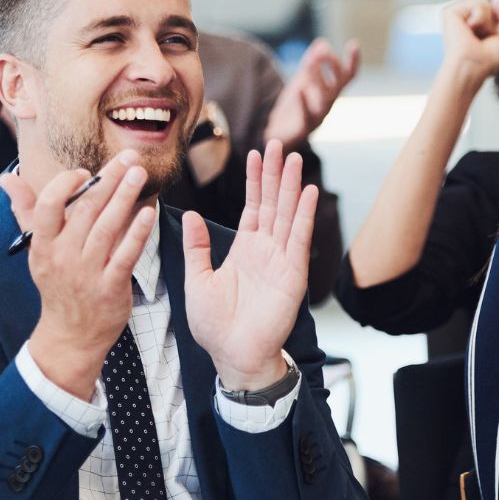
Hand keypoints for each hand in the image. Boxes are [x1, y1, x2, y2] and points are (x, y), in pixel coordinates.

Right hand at [0, 153, 157, 396]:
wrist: (70, 334)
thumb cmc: (56, 283)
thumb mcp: (37, 251)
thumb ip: (26, 210)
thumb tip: (8, 178)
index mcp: (43, 245)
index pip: (50, 204)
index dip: (68, 183)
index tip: (87, 172)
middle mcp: (63, 257)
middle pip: (86, 209)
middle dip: (109, 179)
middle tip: (129, 157)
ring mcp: (87, 273)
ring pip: (107, 227)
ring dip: (125, 197)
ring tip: (139, 174)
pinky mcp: (111, 287)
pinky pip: (126, 255)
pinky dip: (137, 232)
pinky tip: (148, 213)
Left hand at [183, 139, 316, 389]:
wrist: (233, 356)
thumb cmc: (215, 325)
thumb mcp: (197, 279)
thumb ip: (197, 247)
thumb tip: (189, 216)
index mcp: (244, 250)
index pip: (253, 207)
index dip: (254, 181)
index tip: (255, 154)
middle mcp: (265, 250)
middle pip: (273, 203)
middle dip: (275, 174)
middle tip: (278, 144)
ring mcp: (281, 260)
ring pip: (287, 214)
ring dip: (291, 186)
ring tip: (294, 158)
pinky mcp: (292, 274)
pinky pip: (298, 239)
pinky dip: (304, 215)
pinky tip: (309, 192)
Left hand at [264, 38, 358, 147]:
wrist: (279, 135)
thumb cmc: (295, 107)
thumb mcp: (302, 80)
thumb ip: (311, 62)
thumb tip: (321, 42)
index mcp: (331, 92)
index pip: (348, 75)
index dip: (353, 61)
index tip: (354, 43)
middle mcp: (329, 104)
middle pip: (338, 85)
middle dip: (332, 66)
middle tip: (321, 52)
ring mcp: (318, 117)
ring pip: (324, 98)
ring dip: (319, 79)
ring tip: (310, 62)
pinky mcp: (303, 128)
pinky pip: (306, 115)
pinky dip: (303, 102)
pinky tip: (299, 89)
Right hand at [441, 0, 498, 85]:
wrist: (472, 66)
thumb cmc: (486, 60)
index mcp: (475, 28)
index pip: (493, 13)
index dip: (498, 24)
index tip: (490, 40)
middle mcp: (464, 21)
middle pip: (490, 8)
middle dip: (493, 23)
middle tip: (482, 40)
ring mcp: (457, 16)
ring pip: (484, 5)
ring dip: (486, 22)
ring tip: (474, 35)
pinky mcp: (451, 12)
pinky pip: (477, 5)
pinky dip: (479, 18)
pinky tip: (469, 29)